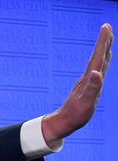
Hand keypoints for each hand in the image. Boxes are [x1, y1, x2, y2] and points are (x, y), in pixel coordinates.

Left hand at [42, 23, 113, 147]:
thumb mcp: (86, 103)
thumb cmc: (75, 115)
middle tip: (107, 27)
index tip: (106, 28)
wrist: (63, 122)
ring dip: (102, 51)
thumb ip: (92, 88)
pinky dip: (100, 64)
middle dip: (103, 42)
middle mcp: (88, 78)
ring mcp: (87, 83)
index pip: (98, 58)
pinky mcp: (87, 88)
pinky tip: (100, 64)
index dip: (103, 43)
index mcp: (90, 79)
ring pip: (97, 63)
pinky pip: (96, 71)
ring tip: (107, 41)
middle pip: (98, 57)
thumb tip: (97, 73)